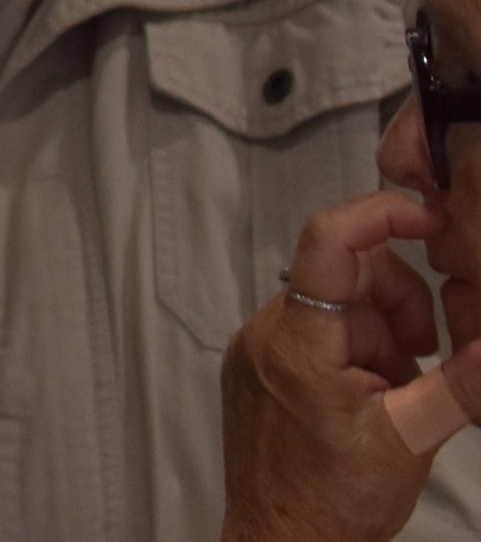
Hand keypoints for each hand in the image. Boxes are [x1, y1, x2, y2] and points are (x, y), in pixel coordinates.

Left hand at [223, 185, 472, 541]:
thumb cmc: (333, 502)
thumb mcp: (412, 440)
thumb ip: (459, 386)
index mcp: (297, 341)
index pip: (329, 240)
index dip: (382, 216)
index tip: (427, 218)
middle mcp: (266, 333)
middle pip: (345, 274)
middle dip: (399, 304)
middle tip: (424, 357)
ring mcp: (258, 349)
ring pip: (337, 304)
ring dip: (382, 333)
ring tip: (399, 389)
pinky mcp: (260, 367)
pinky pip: (317, 330)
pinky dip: (358, 350)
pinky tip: (376, 394)